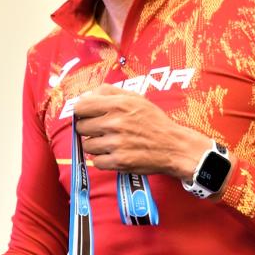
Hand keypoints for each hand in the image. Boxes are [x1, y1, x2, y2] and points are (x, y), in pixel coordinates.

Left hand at [73, 84, 211, 178]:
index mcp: (117, 104)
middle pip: (81, 127)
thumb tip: (84, 96)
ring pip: (87, 146)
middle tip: (102, 130)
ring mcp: (116, 144)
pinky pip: (96, 162)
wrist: (174, 146)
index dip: (82, 112)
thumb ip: (108, 92)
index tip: (88, 116)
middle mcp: (115, 123)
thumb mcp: (135, 98)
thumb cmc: (153, 121)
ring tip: (111, 143)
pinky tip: (115, 154)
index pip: (80, 107)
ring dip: (96, 146)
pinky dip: (103, 160)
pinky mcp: (119, 162)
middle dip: (89, 129)